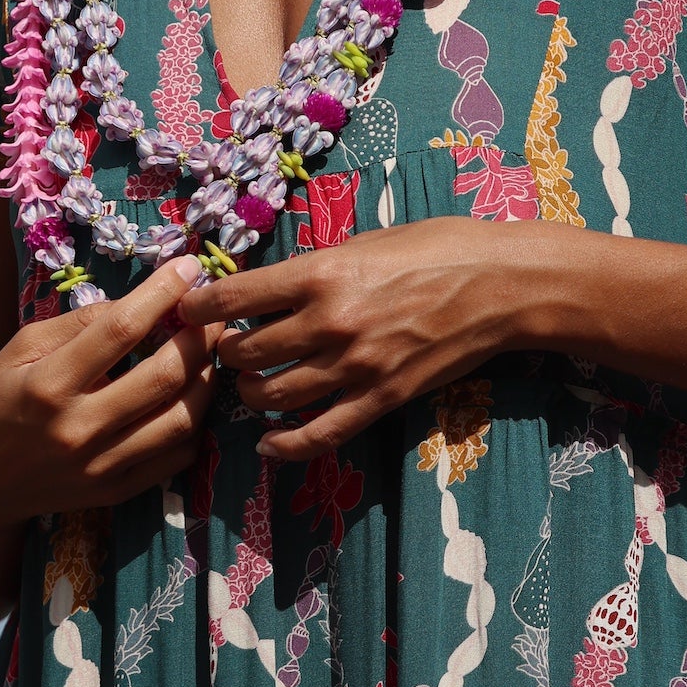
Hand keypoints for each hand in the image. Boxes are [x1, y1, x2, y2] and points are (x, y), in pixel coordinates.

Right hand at [0, 255, 222, 527]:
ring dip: (206, 379)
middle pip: (163, 375)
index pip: (120, 328)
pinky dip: (194, 423)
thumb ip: (77, 323)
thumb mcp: (19, 349)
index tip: (189, 266)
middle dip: (199, 336)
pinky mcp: (115, 491)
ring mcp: (100, 465)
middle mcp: (78, 428)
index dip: (162, 292)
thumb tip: (137, 302)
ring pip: (181, 419)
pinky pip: (176, 457)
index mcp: (48, 384)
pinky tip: (190, 399)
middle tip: (212, 312)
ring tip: (208, 353)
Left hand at [189, 218, 520, 460]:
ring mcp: (354, 366)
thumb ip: (315, 267)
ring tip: (250, 383)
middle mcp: (329, 322)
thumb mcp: (366, 241)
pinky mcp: (379, 399)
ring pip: (269, 395)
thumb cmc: (438, 248)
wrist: (501, 285)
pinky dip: (284, 445)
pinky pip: (318, 435)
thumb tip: (268, 286)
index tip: (185, 311)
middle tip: (225, 348)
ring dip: (248, 393)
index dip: (198, 307)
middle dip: (224, 353)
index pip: (234, 297)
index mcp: (322, 273)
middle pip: (243, 352)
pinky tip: (267, 442)